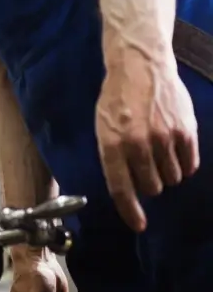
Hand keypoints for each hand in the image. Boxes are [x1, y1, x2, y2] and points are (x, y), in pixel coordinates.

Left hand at [96, 46, 198, 231]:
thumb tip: (126, 188)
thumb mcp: (102, 128)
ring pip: (172, 178)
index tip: (138, 225)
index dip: (130, 210)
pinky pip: (190, 165)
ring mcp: (164, 137)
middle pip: (151, 187)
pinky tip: (176, 152)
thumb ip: (113, 157)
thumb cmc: (117, 99)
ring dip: (167, 173)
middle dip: (149, 184)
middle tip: (145, 167)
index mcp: (112, 144)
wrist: (141, 66)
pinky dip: (184, 165)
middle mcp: (138, 143)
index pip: (121, 188)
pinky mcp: (185, 131)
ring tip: (159, 153)